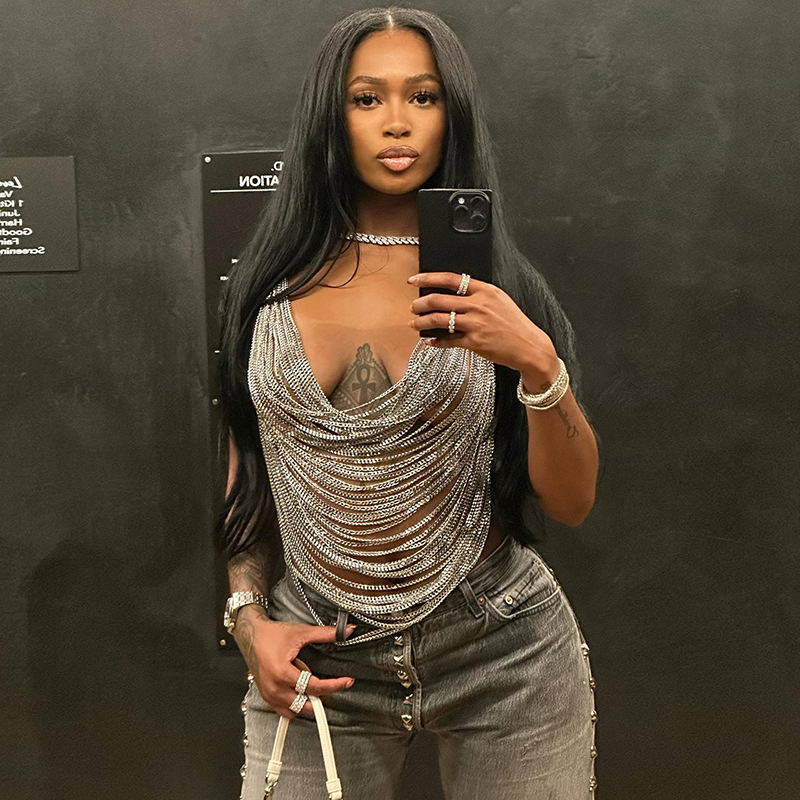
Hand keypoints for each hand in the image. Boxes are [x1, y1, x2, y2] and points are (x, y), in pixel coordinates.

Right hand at [236, 615, 355, 718]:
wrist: (252, 635)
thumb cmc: (272, 634)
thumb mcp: (301, 632)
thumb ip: (325, 634)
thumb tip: (345, 632)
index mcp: (282, 673)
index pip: (314, 686)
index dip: (333, 685)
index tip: (346, 681)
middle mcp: (275, 687)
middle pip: (305, 704)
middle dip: (321, 697)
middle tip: (333, 685)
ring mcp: (269, 694)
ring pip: (295, 710)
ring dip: (308, 702)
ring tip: (315, 686)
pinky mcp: (267, 696)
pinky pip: (285, 710)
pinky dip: (296, 704)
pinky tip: (302, 692)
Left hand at [408, 272, 559, 380]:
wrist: (528, 346)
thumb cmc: (514, 324)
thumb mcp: (499, 300)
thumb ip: (478, 295)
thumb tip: (453, 294)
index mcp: (485, 291)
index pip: (451, 279)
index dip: (428, 278)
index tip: (415, 279)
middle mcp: (478, 305)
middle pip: (439, 299)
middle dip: (420, 303)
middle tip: (414, 306)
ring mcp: (475, 324)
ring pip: (439, 319)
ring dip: (422, 322)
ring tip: (415, 323)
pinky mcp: (474, 342)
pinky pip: (448, 340)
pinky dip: (435, 341)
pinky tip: (429, 341)